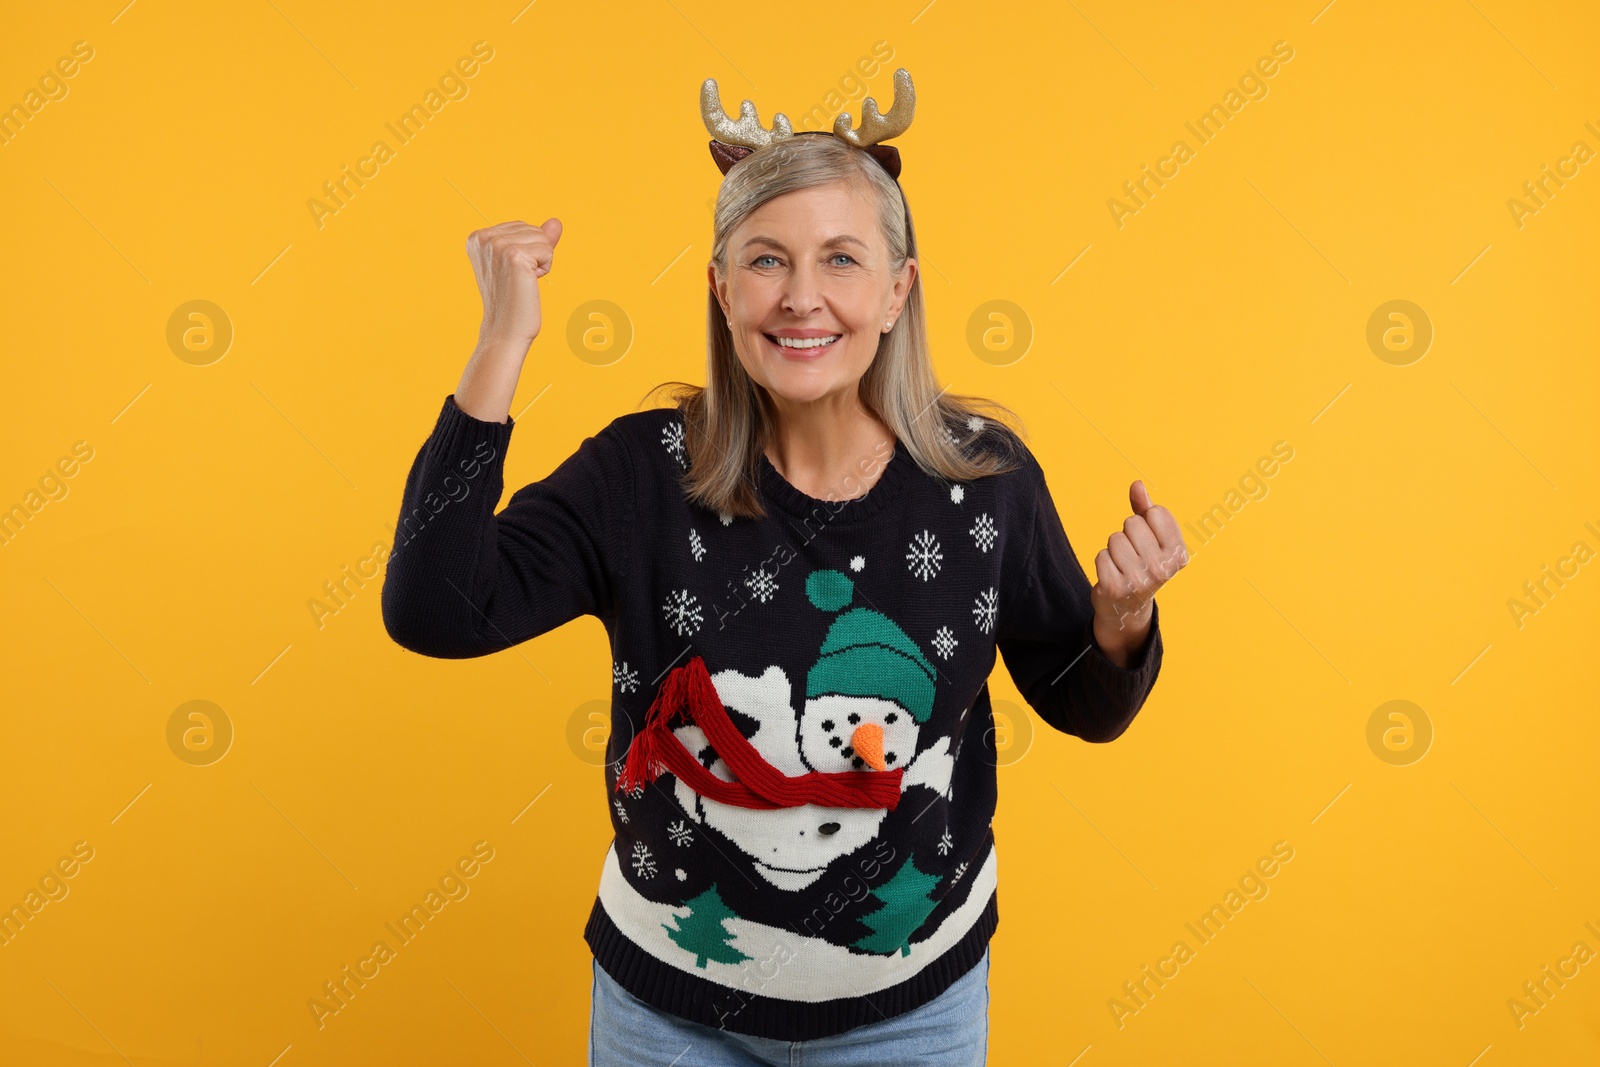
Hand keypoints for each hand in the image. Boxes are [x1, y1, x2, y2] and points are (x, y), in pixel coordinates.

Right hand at [466, 218, 562, 350]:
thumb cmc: (513, 298)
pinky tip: (529, 283)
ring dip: (540, 262)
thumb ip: (537, 238)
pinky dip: (545, 268)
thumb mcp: (522, 262)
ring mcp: (497, 245)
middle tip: (517, 279)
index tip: (510, 273)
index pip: (521, 226)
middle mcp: (483, 238)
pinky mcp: (514, 255)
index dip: (525, 251)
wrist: (506, 329)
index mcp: (477, 237)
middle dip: (534, 255)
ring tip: (522, 281)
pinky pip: (548, 250)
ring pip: (542, 238)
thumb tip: (557, 222)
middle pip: (532, 228)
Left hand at [1090, 480, 1186, 663]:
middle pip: (1132, 523)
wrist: (1128, 607)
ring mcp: (1138, 580)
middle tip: (1133, 555)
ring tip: (1123, 565)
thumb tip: (1137, 485)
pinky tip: (1113, 575)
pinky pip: (1101, 555)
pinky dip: (1103, 562)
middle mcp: (1163, 568)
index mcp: (1179, 554)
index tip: (1150, 542)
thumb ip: (1145, 508)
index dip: (1147, 522)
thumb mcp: (1152, 537)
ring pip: (1114, 538)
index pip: (1155, 512)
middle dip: (1128, 534)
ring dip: (1114, 549)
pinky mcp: (1114, 587)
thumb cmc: (1142, 564)